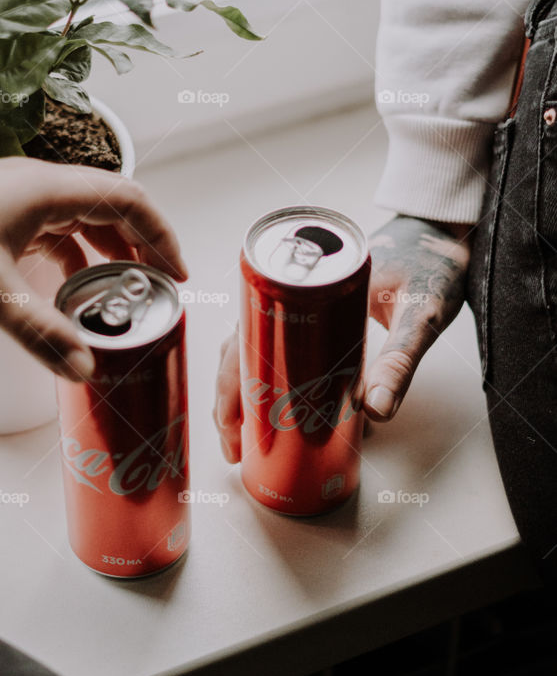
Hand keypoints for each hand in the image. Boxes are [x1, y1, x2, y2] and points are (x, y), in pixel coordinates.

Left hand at [0, 156, 187, 382]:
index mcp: (48, 189)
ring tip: (117, 296)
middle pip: (109, 209)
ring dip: (103, 255)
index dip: (160, 236)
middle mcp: (38, 186)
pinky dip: (69, 259)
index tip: (176, 275)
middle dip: (138, 249)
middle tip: (154, 291)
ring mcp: (16, 198)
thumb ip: (39, 330)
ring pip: (79, 221)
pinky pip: (50, 232)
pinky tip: (65, 292)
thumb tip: (86, 368)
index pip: (129, 200)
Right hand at [213, 213, 471, 457]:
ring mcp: (303, 300)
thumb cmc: (433, 262)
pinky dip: (271, 377)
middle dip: (231, 397)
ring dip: (246, 389)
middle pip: (242, 345)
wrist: (444, 228)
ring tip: (244, 435)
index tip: (231, 424)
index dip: (231, 381)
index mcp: (305, 281)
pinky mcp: (319, 310)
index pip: (248, 333)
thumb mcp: (420, 315)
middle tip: (234, 447)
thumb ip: (399, 362)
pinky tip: (276, 407)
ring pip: (256, 346)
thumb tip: (374, 413)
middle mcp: (293, 288)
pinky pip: (282, 344)